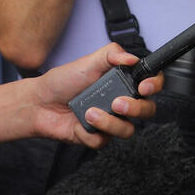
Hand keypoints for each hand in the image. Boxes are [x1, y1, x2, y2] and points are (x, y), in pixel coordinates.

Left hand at [32, 43, 162, 148]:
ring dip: (109, 122)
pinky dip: (89, 133)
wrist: (39, 103)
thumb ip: (112, 53)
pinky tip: (79, 123)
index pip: (152, 83)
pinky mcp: (98, 137)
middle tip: (117, 103)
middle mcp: (122, 102)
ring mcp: (112, 121)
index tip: (144, 87)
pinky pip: (104, 141)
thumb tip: (132, 57)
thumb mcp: (87, 61)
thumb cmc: (62, 82)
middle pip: (147, 110)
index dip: (155, 85)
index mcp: (124, 82)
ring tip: (90, 113)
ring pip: (128, 129)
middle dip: (135, 108)